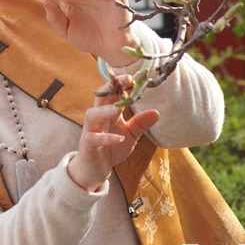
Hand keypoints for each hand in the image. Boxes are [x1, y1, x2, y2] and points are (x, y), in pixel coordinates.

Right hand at [67, 75, 159, 189]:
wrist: (94, 169)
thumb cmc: (111, 148)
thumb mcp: (130, 135)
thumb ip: (141, 123)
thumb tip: (157, 112)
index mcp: (108, 113)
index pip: (114, 94)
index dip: (124, 84)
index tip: (137, 75)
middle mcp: (98, 118)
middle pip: (101, 98)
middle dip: (111, 88)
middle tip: (125, 80)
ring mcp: (91, 131)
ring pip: (93, 115)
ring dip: (104, 110)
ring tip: (117, 108)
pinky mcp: (87, 145)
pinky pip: (94, 139)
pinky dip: (106, 138)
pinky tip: (118, 138)